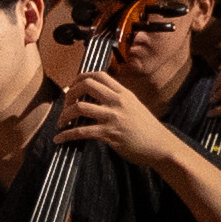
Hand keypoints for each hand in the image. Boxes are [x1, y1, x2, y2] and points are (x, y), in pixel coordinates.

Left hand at [52, 62, 186, 174]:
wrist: (162, 146)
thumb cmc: (147, 129)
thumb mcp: (134, 107)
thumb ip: (117, 100)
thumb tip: (95, 99)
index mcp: (124, 93)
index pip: (99, 75)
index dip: (80, 77)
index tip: (72, 86)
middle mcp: (118, 102)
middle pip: (86, 85)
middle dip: (69, 93)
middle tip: (65, 105)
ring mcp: (113, 117)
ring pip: (79, 107)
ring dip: (64, 115)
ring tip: (61, 122)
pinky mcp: (110, 134)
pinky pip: (81, 131)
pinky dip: (66, 135)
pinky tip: (59, 139)